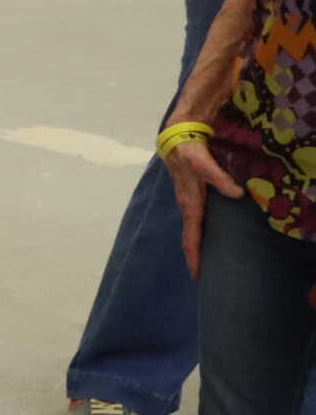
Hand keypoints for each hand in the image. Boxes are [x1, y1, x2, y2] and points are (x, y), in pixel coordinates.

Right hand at [165, 131, 235, 276]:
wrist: (176, 138)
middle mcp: (186, 206)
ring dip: (196, 245)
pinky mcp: (190, 196)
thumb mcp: (204, 163)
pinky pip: (194, 221)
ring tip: (204, 260)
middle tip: (202, 276)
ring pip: (192, 230)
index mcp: (190, 204)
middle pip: (190, 238)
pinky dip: (197, 233)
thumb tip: (237, 194)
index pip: (192, 236)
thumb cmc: (189, 152)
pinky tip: (205, 235)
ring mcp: (187, 202)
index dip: (195, 256)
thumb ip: (220, 178)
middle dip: (195, 256)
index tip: (197, 274)